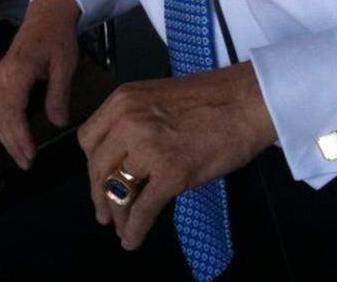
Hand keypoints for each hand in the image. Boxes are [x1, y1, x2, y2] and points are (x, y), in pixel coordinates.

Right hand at [0, 0, 80, 169]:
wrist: (46, 15)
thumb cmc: (58, 38)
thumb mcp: (65, 66)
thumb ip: (58, 95)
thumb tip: (57, 123)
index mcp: (16, 74)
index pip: (13, 113)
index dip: (20, 137)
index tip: (30, 155)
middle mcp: (2, 78)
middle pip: (0, 118)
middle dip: (12, 143)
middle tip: (26, 164)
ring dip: (6, 137)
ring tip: (21, 156)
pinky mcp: (1, 79)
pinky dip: (3, 125)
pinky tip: (14, 136)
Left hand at [77, 61, 276, 249]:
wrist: (249, 102)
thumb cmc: (211, 98)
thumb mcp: (155, 98)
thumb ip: (133, 120)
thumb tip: (122, 155)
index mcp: (121, 101)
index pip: (88, 140)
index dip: (92, 164)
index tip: (99, 178)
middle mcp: (127, 122)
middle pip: (98, 168)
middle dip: (99, 194)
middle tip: (103, 213)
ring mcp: (148, 148)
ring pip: (118, 190)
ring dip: (117, 214)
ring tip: (120, 228)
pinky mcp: (171, 173)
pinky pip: (143, 208)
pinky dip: (135, 229)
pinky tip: (132, 239)